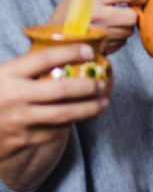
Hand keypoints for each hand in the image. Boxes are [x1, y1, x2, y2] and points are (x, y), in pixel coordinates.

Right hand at [0, 45, 108, 191]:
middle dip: (88, 86)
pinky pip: (55, 131)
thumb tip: (64, 50)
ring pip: (64, 115)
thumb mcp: (1, 75)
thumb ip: (25, 67)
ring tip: (103, 103)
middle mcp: (13, 96)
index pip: (44, 58)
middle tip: (102, 84)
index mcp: (7, 74)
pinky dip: (70, 123)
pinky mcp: (22, 140)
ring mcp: (19, 120)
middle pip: (61, 90)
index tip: (89, 51)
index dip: (70, 52)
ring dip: (89, 108)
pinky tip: (79, 117)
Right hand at [47, 0, 152, 54]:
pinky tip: (105, 34)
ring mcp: (99, 34)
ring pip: (130, 30)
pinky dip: (118, 38)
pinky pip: (123, 42)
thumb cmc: (75, 11)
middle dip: (131, 14)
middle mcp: (96, 14)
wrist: (54, 39)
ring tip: (108, 23)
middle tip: (121, 12)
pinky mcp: (102, 49)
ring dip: (124, 27)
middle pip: (133, 15)